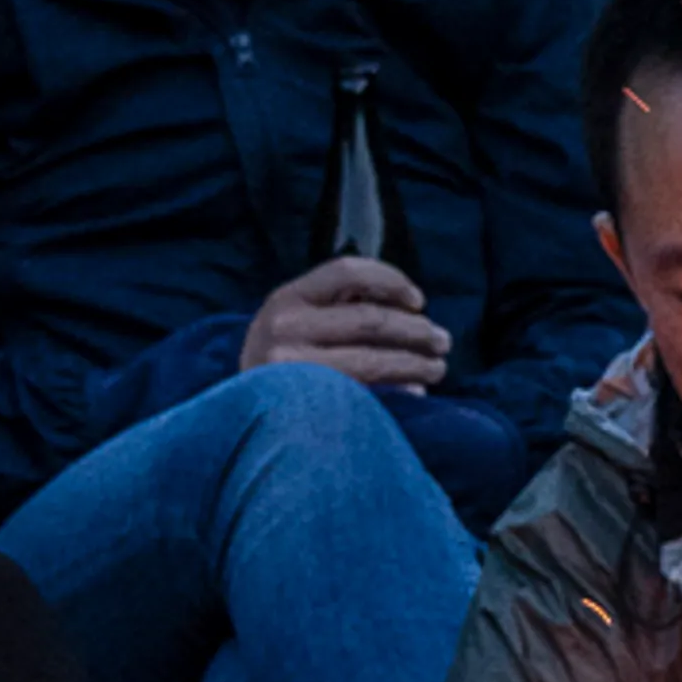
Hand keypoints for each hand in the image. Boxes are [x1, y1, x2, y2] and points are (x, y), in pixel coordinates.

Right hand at [244, 254, 450, 389]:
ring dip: (416, 363)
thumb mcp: (300, 320)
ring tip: (437, 368)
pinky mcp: (301, 404)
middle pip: (370, 320)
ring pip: (372, 361)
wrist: (238, 408)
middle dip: (417, 331)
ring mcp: (290, 369)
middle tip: (443, 342)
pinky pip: (365, 394)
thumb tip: (414, 315)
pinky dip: (397, 393)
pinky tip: (415, 395)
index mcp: (288, 297)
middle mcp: (284, 327)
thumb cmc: (285, 358)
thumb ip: (344, 307)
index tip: (419, 301)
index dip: (392, 281)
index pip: (348, 272)